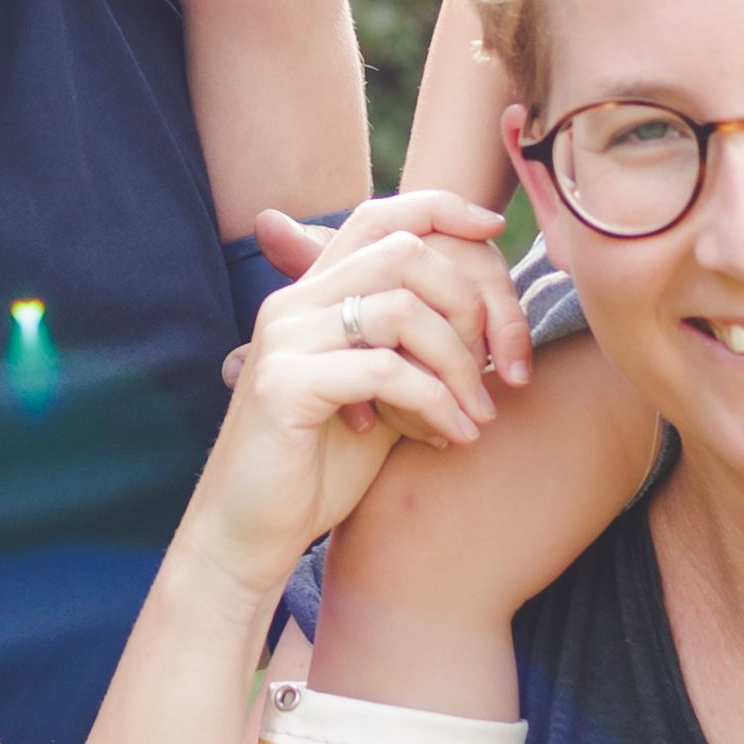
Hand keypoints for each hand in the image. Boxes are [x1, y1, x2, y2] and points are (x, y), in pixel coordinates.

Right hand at [181, 200, 524, 600]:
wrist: (247, 535)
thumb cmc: (317, 471)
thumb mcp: (379, 399)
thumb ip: (414, 352)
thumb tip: (489, 329)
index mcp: (311, 297)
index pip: (378, 215)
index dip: (442, 209)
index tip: (496, 232)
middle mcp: (293, 303)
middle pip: (402, 252)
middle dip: (468, 304)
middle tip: (495, 368)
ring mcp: (285, 339)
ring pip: (401, 309)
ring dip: (458, 364)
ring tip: (478, 415)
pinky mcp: (285, 384)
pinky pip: (383, 370)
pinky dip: (434, 402)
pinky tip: (452, 438)